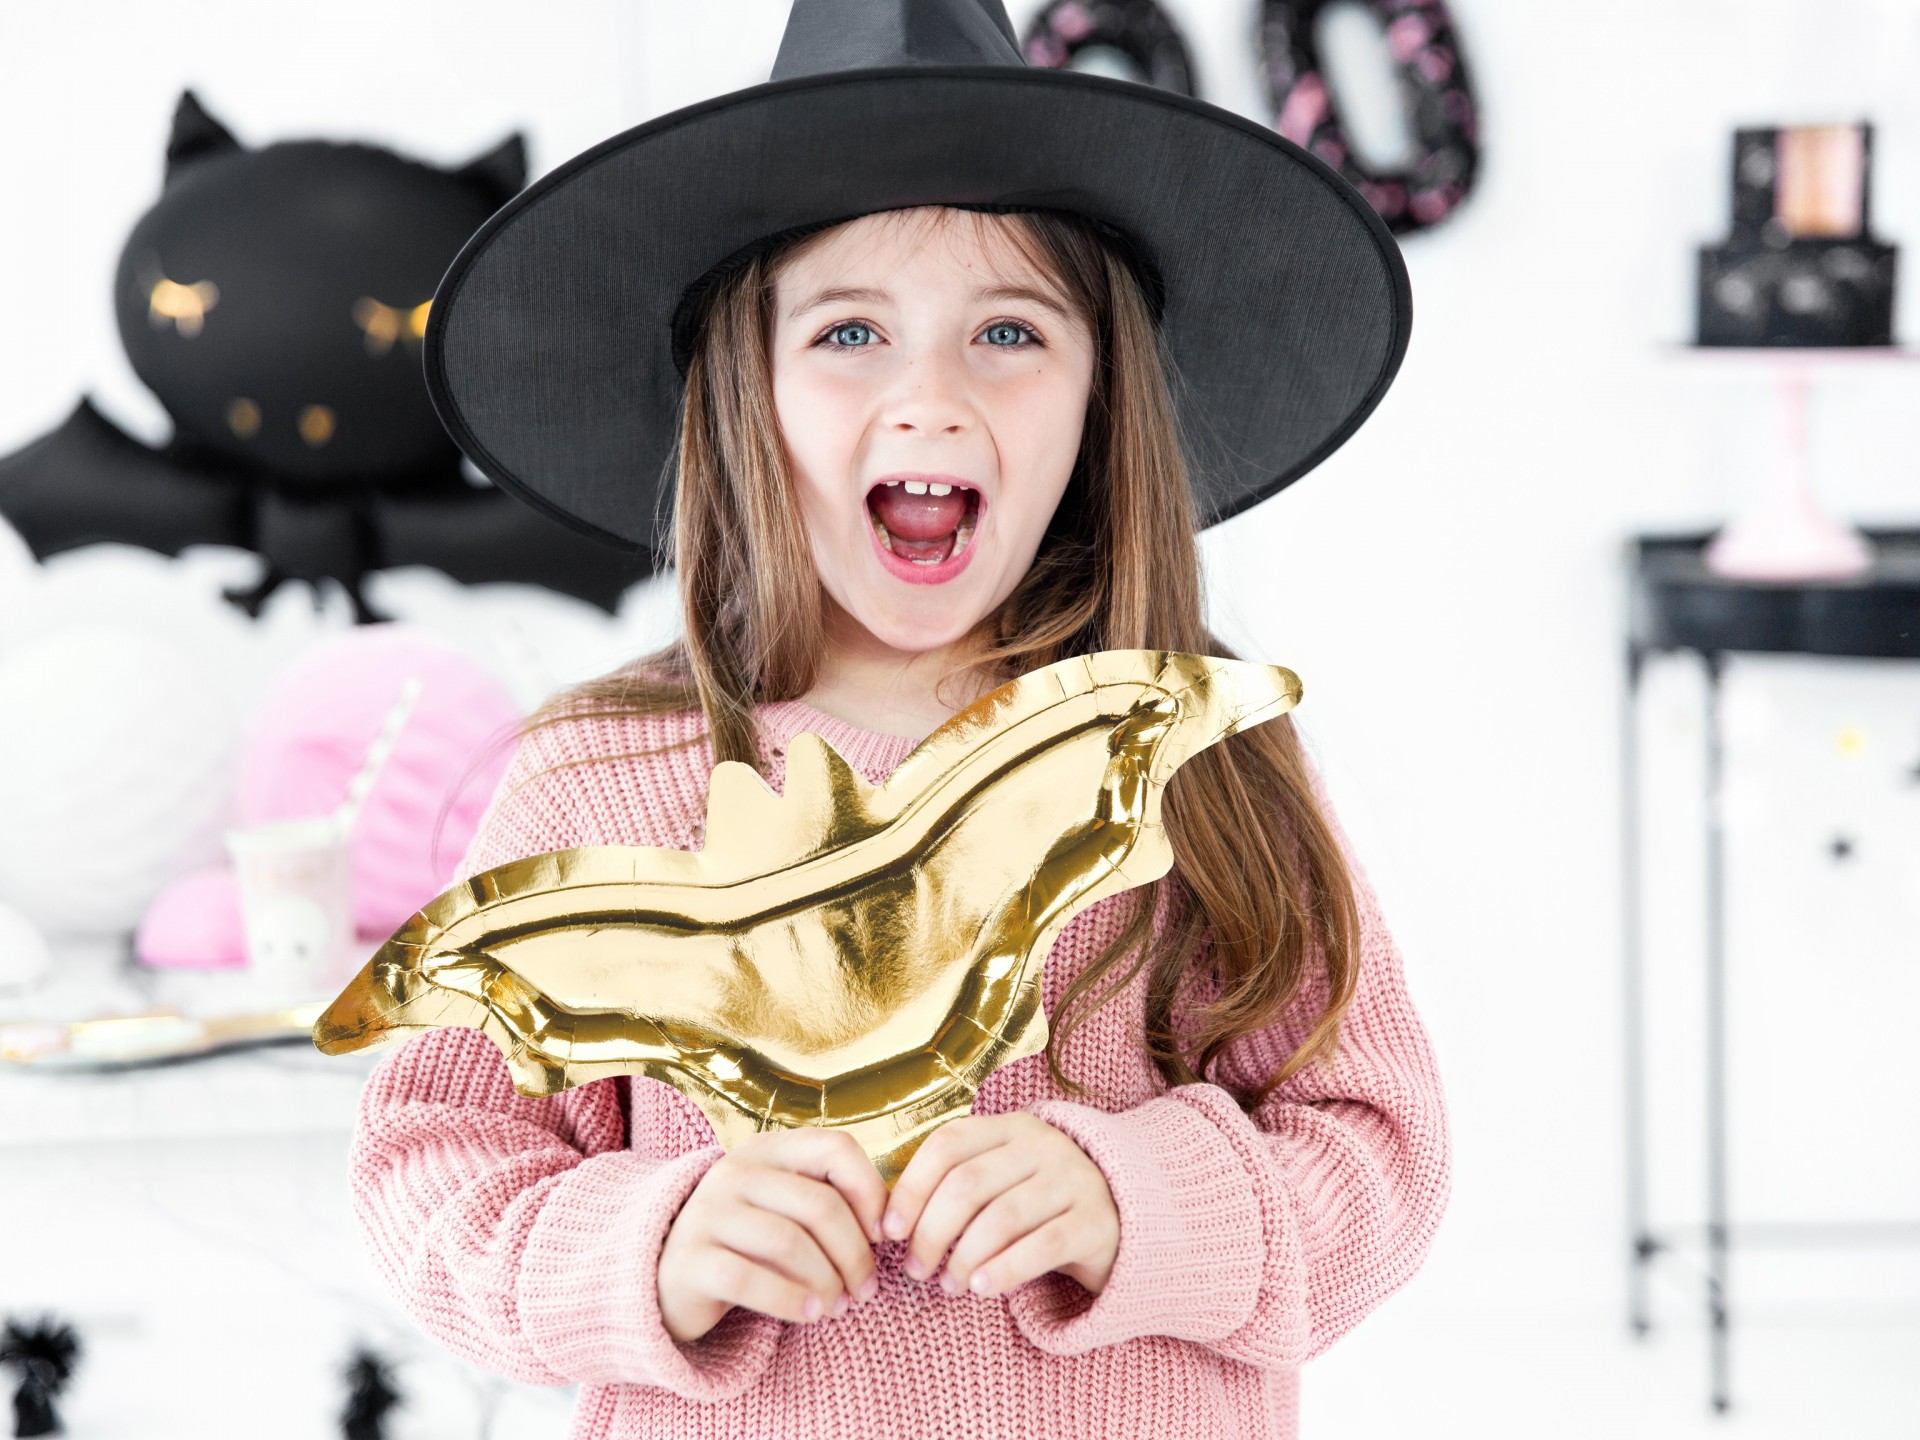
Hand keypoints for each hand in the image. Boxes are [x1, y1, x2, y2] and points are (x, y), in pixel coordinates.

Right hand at [658, 1127, 887, 1342]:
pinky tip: (811, 1315)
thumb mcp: (783, 1210)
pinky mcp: (691, 1259)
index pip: (835, 1148)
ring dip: (827, 1281)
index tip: (884, 1235)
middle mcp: (734, 1172)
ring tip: (839, 1306)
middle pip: (819, 1204)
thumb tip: (887, 1227)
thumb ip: (827, 1203)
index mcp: (767, 1150)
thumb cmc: (745, 1243)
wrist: (665, 1274)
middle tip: (865, 1289)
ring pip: (790, 1243)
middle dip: (854, 1253)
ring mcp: (707, 1212)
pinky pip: (752, 1279)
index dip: (870, 1191)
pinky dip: (792, 1301)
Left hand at [882, 1112, 1118, 1299]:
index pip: (947, 1144)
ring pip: (1001, 1217)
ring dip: (963, 1257)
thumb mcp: (1004, 1179)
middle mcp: (1044, 1144)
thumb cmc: (1043, 1205)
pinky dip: (1004, 1269)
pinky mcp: (1096, 1221)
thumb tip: (891, 1220)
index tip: (888, 1230)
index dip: (911, 1187)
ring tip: (948, 1284)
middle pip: (968, 1184)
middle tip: (917, 1270)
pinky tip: (980, 1288)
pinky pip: (1042, 1246)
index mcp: (1011, 1126)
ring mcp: (1074, 1179)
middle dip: (931, 1232)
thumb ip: (958, 1186)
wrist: (1127, 1219)